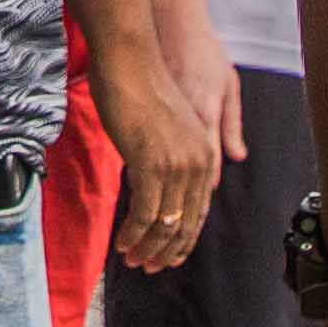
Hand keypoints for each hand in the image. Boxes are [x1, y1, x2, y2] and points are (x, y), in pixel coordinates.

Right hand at [99, 36, 223, 273]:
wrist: (130, 59)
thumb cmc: (141, 84)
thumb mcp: (167, 123)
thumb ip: (174, 152)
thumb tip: (166, 177)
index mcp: (204, 152)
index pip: (199, 210)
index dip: (184, 238)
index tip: (168, 255)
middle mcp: (197, 162)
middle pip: (187, 223)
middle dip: (167, 251)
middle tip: (148, 267)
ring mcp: (176, 164)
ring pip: (167, 224)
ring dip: (148, 248)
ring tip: (132, 260)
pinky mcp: (152, 164)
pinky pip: (146, 213)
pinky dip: (134, 234)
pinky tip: (123, 243)